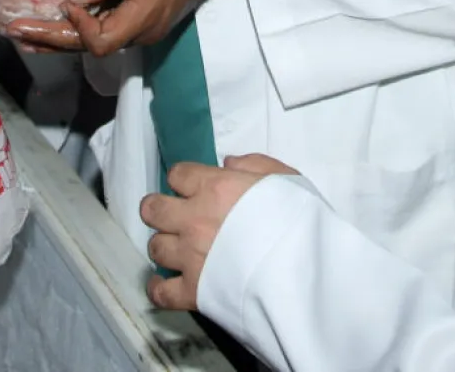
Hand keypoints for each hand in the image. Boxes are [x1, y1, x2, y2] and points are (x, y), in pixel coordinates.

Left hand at [6, 0, 241, 55]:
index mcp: (139, 20)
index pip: (98, 41)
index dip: (77, 27)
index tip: (65, 1)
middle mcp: (139, 34)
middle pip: (90, 47)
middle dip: (51, 39)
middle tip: (15, 31)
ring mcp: (141, 30)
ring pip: (95, 40)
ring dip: (61, 36)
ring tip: (26, 32)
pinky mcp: (141, 20)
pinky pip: (105, 29)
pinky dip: (79, 26)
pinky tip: (61, 18)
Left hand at [141, 154, 299, 310]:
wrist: (302, 268)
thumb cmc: (299, 220)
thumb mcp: (285, 179)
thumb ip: (254, 165)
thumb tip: (227, 163)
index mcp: (215, 187)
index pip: (178, 174)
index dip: (184, 179)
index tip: (193, 187)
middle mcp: (194, 219)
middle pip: (152, 208)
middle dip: (159, 208)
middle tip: (173, 215)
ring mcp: (190, 257)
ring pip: (155, 247)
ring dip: (165, 246)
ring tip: (178, 249)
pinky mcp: (193, 291)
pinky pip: (161, 292)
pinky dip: (158, 287)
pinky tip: (163, 282)